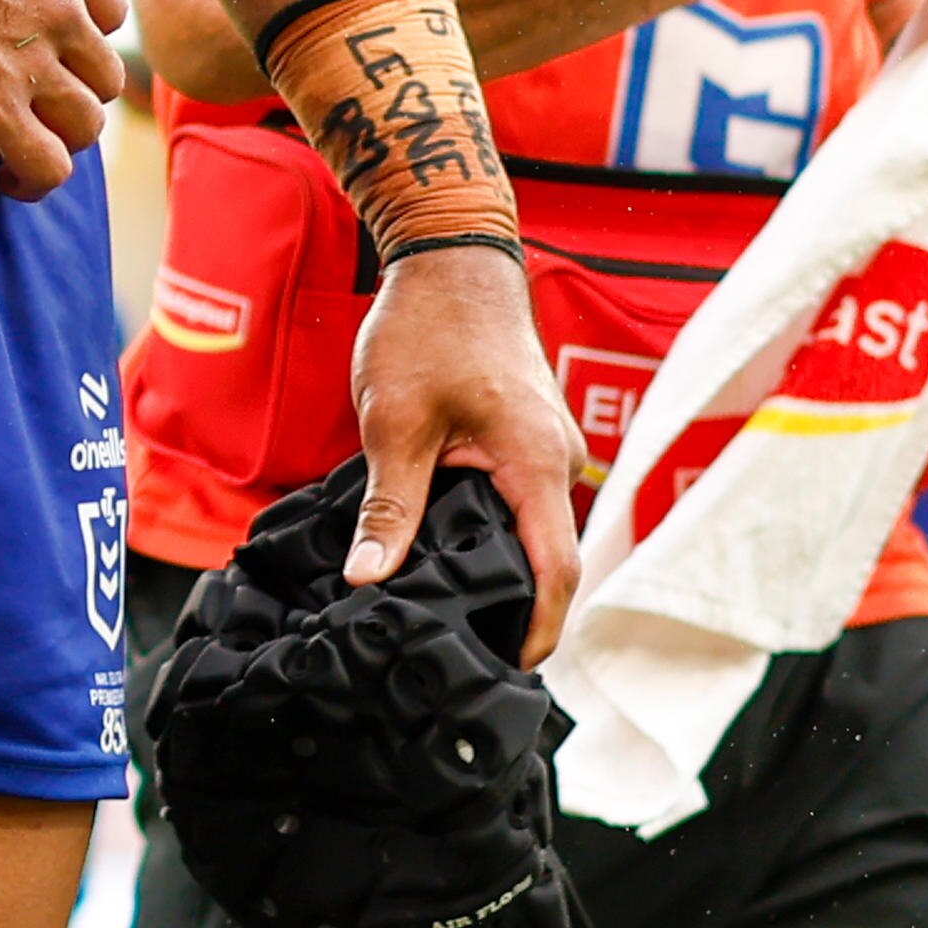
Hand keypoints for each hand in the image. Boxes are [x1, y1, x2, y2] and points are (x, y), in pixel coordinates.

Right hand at [0, 0, 129, 198]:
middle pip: (104, 74)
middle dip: (75, 92)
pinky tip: (7, 179)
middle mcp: (60, 11)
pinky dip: (34, 180)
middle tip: (35, 103)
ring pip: (86, 125)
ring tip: (24, 149)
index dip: (83, 38)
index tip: (52, 51)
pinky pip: (48, 166)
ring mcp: (33, 66)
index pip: (108, 13)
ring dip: (59, 140)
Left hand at [346, 246, 585, 657]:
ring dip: (498, 567)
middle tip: (456, 651)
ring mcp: (549, 446)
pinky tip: (446, 549)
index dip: (537, 630)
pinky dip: (492, 531)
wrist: (451, 256)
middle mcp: (558, 459)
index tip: (508, 671)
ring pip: (532, 528)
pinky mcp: (530, 437)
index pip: (555, 570)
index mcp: (535, 460)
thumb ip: (388, 508)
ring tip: (445, 612)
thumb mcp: (394, 423)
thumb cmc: (425, 328)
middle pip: (547, 557)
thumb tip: (369, 580)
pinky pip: (521, 501)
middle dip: (511, 608)